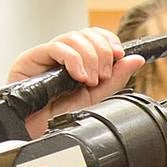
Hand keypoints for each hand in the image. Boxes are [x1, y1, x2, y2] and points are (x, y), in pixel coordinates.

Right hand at [6, 28, 144, 138]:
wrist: (38, 132)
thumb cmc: (61, 118)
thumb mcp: (96, 97)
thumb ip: (116, 78)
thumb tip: (136, 58)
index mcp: (78, 60)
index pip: (96, 36)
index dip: (109, 42)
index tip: (118, 56)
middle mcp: (62, 54)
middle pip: (87, 34)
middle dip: (101, 53)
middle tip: (102, 76)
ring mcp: (47, 55)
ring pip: (74, 38)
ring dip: (89, 58)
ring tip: (89, 81)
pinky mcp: (31, 58)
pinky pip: (56, 47)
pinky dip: (73, 60)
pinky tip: (77, 77)